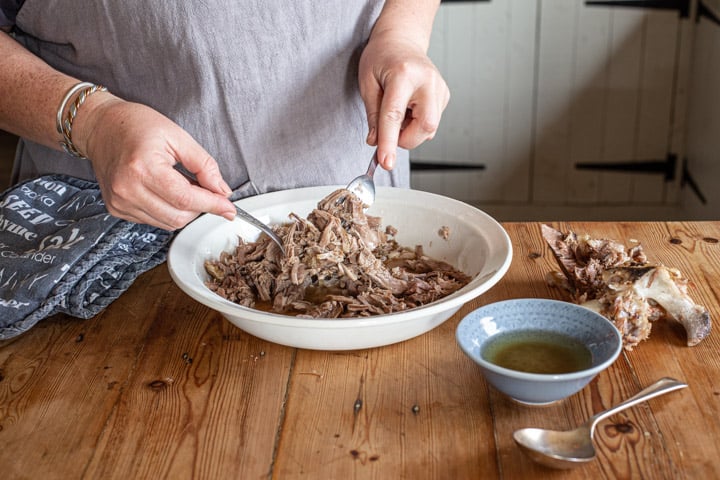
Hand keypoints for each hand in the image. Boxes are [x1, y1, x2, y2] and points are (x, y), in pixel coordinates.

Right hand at [77, 96, 235, 229]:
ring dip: (184, 210)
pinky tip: (166, 191)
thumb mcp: (178, 136)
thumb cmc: (136, 125)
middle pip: (179, 216)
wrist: (100, 127)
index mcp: (143, 168)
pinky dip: (168, 211)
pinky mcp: (117, 209)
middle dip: (200, 207)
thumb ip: (204, 165)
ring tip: (181, 184)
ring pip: (168, 223)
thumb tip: (222, 191)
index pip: (186, 199)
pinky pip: (154, 221)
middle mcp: (128, 189)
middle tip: (204, 187)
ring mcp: (120, 202)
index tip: (229, 208)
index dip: (212, 205)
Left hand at [358, 30, 448, 169]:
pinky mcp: (444, 96)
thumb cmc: (382, 57)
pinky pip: (431, 124)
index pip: (395, 115)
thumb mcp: (367, 83)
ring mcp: (440, 89)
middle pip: (425, 126)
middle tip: (389, 130)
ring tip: (398, 110)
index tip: (385, 162)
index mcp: (404, 74)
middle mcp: (428, 81)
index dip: (389, 142)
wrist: (402, 39)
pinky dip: (416, 125)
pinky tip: (408, 108)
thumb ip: (372, 115)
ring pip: (429, 129)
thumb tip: (376, 143)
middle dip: (405, 139)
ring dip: (409, 131)